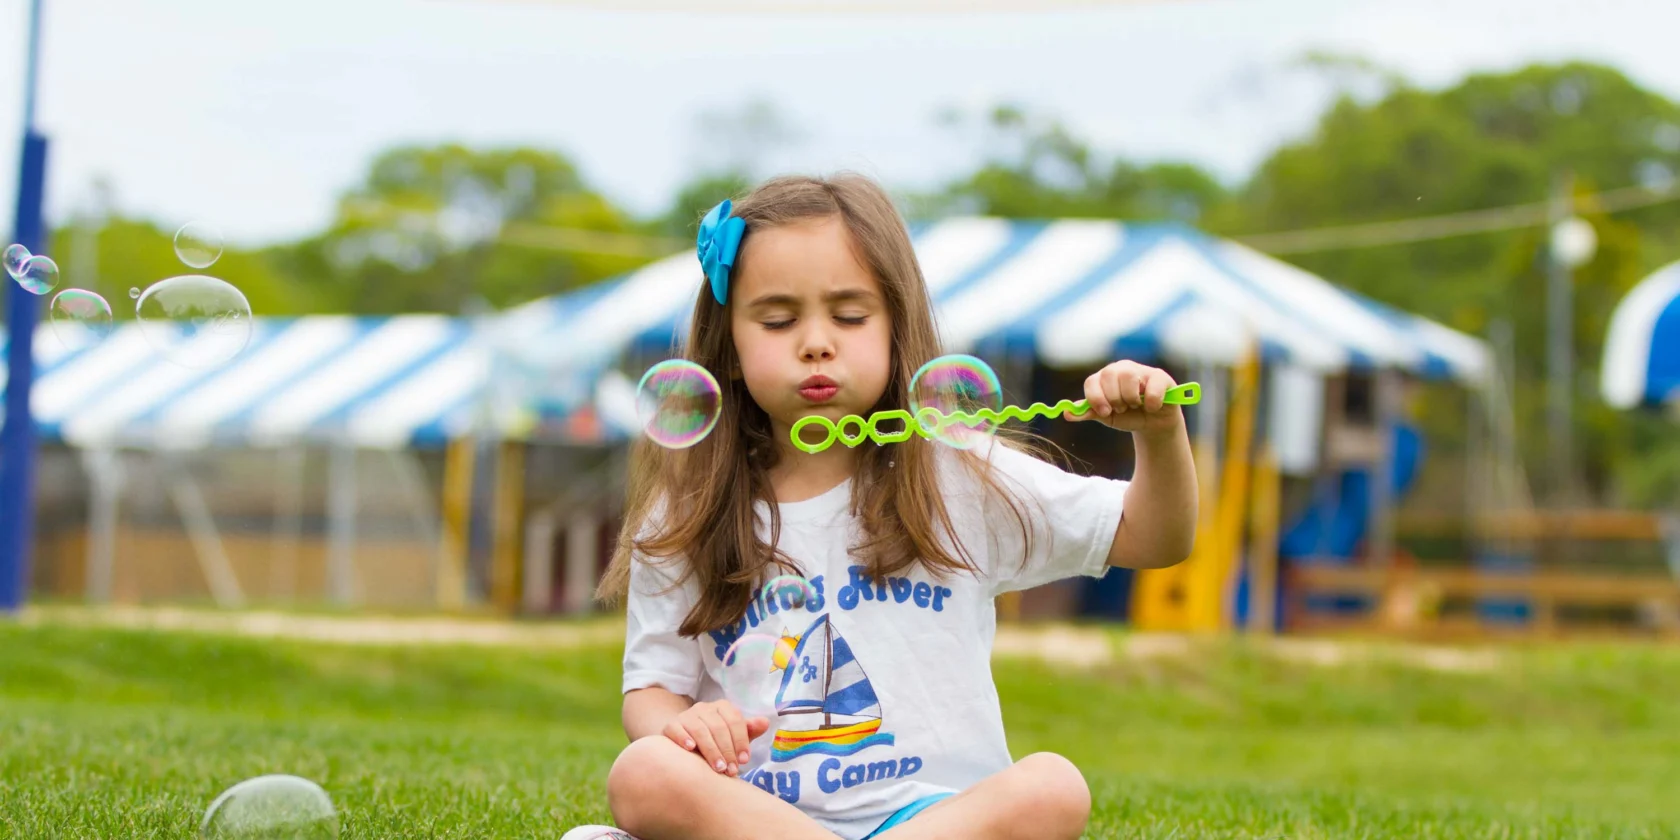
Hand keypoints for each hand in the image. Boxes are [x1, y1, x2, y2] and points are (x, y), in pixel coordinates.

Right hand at [662, 700, 770, 777]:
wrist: (685, 742)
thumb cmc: (716, 741)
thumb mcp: (733, 737)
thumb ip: (749, 731)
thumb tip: (765, 723)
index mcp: (723, 707)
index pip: (735, 720)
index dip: (741, 741)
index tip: (744, 760)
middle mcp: (704, 708)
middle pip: (718, 727)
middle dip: (727, 750)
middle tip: (731, 771)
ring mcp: (686, 715)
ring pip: (700, 730)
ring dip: (711, 750)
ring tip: (718, 768)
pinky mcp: (671, 725)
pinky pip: (677, 729)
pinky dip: (684, 738)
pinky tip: (691, 749)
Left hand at [1069, 360, 1185, 435]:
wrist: (1153, 424)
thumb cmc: (1128, 416)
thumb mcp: (1106, 417)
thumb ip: (1088, 413)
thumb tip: (1067, 414)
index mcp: (1104, 378)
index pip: (1092, 381)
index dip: (1095, 398)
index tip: (1104, 412)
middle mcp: (1121, 369)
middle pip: (1109, 374)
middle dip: (1114, 398)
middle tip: (1122, 409)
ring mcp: (1141, 370)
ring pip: (1128, 376)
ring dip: (1130, 398)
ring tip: (1135, 406)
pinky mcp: (1160, 377)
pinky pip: (1152, 386)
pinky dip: (1151, 402)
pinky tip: (1152, 407)